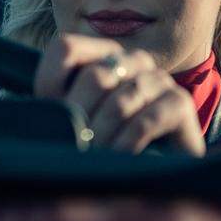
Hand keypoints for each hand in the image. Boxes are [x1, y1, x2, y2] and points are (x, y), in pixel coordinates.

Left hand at [34, 34, 204, 156]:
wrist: (160, 173)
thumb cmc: (111, 146)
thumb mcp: (77, 124)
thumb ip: (58, 107)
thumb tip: (40, 111)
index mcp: (104, 55)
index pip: (66, 48)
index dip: (51, 82)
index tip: (52, 118)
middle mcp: (133, 60)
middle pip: (94, 76)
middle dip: (80, 118)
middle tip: (75, 148)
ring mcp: (159, 79)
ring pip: (119, 102)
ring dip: (102, 137)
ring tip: (94, 160)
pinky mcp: (180, 103)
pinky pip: (144, 121)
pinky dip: (125, 145)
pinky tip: (119, 160)